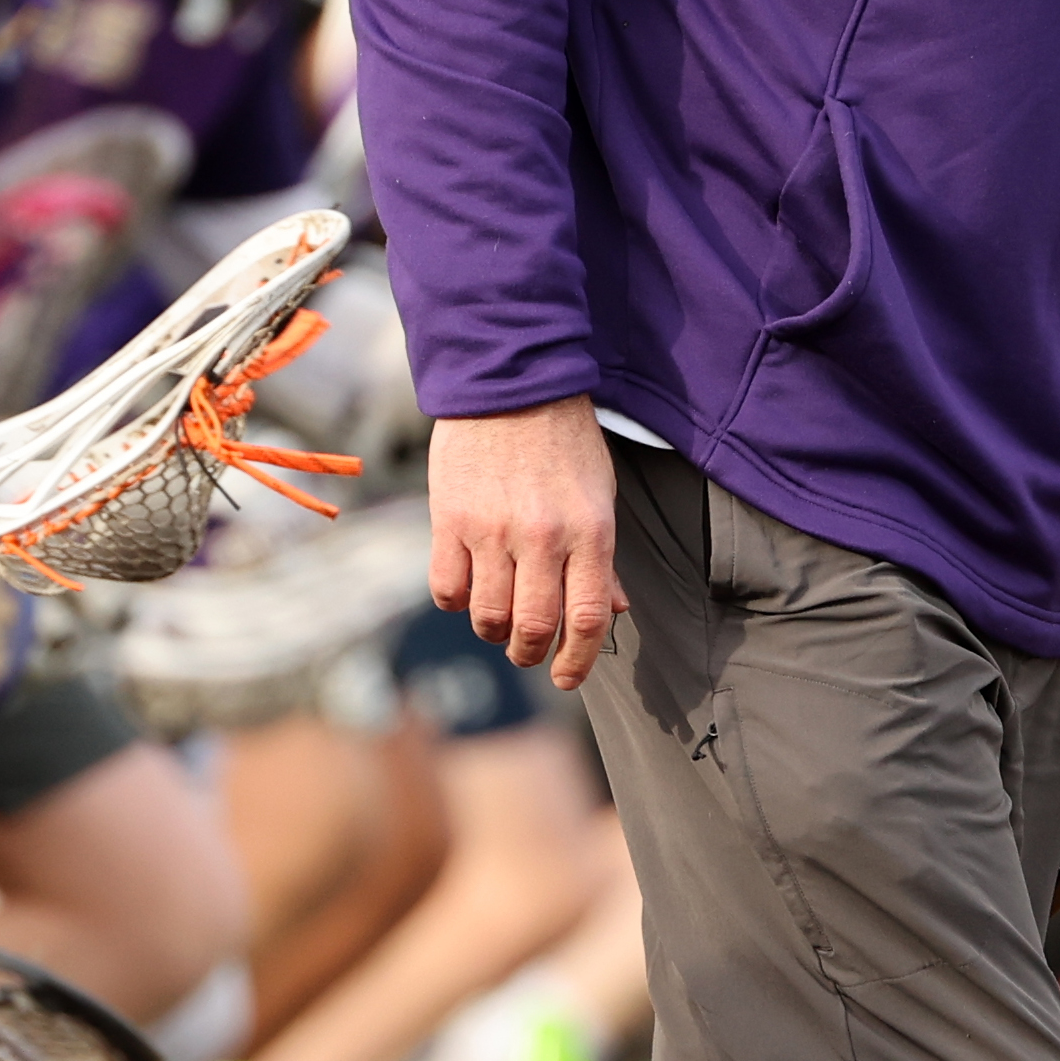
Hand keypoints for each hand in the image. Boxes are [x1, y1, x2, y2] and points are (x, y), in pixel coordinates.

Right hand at [428, 397, 616, 691]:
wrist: (507, 382)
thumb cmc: (563, 440)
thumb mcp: (599, 493)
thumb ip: (603, 557)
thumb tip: (612, 611)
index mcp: (589, 531)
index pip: (586, 620)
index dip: (577, 661)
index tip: (567, 678)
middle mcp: (542, 537)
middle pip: (534, 629)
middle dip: (531, 654)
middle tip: (528, 651)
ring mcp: (491, 530)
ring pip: (488, 618)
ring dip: (493, 631)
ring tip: (497, 619)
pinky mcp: (449, 520)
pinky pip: (447, 589)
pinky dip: (457, 601)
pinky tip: (467, 586)